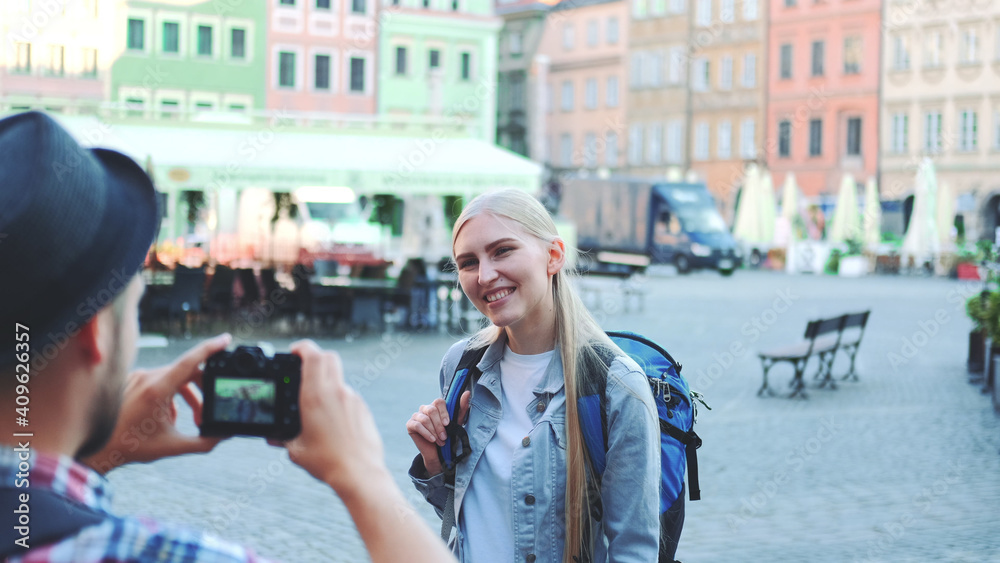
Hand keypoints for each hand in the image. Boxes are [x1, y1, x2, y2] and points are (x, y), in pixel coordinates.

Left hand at [82, 333, 231, 473]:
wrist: (98, 448)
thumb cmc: (132, 446)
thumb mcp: (173, 446)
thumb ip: (203, 442)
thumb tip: (224, 435)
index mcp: (158, 389)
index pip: (190, 361)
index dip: (210, 348)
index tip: (226, 339)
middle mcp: (147, 378)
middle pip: (187, 372)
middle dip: (202, 391)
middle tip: (206, 414)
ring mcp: (138, 377)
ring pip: (174, 378)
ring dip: (187, 397)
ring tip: (189, 420)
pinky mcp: (132, 381)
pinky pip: (160, 382)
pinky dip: (171, 397)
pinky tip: (167, 417)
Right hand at [279, 340, 387, 495]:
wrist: (359, 473)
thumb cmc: (326, 462)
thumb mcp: (296, 450)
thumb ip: (282, 438)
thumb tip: (272, 437)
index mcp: (316, 396)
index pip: (313, 355)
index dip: (302, 347)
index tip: (294, 352)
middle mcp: (336, 392)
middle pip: (329, 357)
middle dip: (315, 356)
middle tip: (302, 367)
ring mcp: (352, 398)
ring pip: (338, 378)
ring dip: (326, 382)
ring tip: (314, 405)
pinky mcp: (363, 409)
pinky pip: (348, 396)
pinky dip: (337, 399)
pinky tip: (331, 420)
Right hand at [405, 390, 469, 475]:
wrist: (438, 454)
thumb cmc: (448, 436)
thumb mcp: (456, 422)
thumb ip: (461, 407)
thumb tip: (467, 392)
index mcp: (436, 406)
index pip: (438, 402)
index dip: (443, 413)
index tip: (448, 424)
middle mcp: (425, 408)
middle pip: (431, 410)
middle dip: (439, 426)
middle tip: (444, 437)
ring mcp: (416, 415)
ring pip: (425, 419)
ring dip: (434, 432)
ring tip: (440, 441)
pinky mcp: (410, 424)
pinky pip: (417, 426)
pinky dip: (426, 433)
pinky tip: (432, 440)